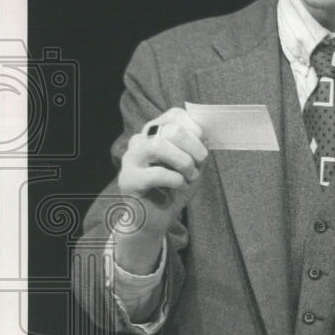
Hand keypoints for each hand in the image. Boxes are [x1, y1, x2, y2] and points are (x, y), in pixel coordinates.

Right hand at [115, 108, 207, 272]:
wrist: (154, 219)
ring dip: (184, 162)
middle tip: (198, 166)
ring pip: (159, 145)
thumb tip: (206, 133)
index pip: (176, 115)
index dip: (196, 130)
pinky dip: (176, 180)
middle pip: (172, 130)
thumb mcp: (192, 165)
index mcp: (155, 132)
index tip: (203, 148)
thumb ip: (197, 147)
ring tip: (189, 176)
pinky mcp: (128, 179)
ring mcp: (131, 159)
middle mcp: (140, 140)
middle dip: (194, 149)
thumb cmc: (173, 190)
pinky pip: (157, 173)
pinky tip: (179, 187)